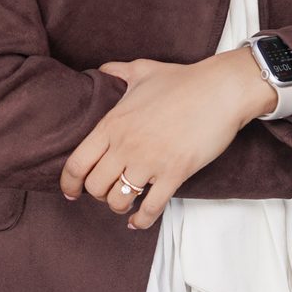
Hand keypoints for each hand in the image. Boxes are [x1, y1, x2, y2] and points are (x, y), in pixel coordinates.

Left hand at [59, 52, 272, 227]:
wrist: (221, 89)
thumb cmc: (184, 80)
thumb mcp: (143, 70)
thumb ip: (117, 71)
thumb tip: (101, 70)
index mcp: (113, 123)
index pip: (77, 164)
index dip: (69, 184)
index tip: (71, 191)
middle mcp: (126, 145)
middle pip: (95, 187)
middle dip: (98, 195)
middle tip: (108, 191)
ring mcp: (150, 161)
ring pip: (118, 201)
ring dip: (119, 207)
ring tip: (125, 203)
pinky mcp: (174, 173)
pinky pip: (150, 208)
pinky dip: (141, 220)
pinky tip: (138, 221)